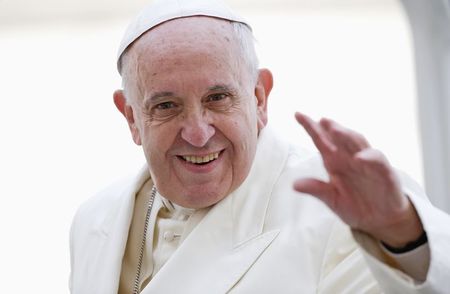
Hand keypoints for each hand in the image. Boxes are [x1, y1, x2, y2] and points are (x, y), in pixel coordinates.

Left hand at [293, 112, 422, 246]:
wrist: (380, 222)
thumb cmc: (355, 205)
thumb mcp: (332, 200)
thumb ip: (316, 190)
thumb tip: (294, 184)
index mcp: (334, 162)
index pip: (321, 140)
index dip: (310, 127)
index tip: (298, 114)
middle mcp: (350, 158)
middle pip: (339, 138)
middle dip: (331, 128)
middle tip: (322, 120)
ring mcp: (367, 163)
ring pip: (358, 143)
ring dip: (347, 135)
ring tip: (335, 129)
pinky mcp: (385, 172)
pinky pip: (378, 161)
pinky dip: (369, 157)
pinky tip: (359, 157)